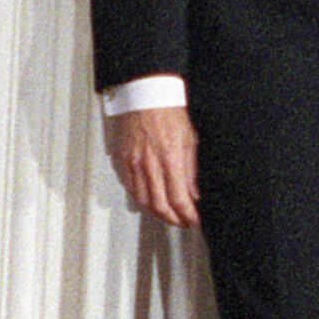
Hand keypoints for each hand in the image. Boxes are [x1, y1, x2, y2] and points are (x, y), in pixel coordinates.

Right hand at [105, 103, 197, 225]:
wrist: (147, 96)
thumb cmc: (170, 113)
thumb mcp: (190, 140)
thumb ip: (191, 171)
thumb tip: (194, 194)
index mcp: (170, 159)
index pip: (179, 199)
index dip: (187, 215)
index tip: (194, 220)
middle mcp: (150, 165)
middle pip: (160, 206)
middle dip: (173, 219)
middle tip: (183, 223)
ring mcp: (134, 164)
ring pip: (144, 200)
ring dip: (158, 213)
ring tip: (169, 216)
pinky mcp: (124, 160)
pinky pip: (131, 188)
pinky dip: (142, 200)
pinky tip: (151, 202)